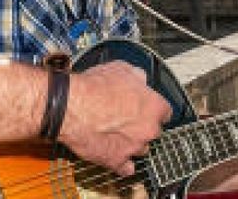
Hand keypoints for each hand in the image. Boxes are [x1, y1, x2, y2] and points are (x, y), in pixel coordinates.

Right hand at [57, 61, 171, 176]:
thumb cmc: (95, 88)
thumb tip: (140, 79)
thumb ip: (137, 76)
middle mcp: (148, 129)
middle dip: (143, 126)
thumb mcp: (121, 69)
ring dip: (133, 143)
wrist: (72, 107)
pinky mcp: (116, 161)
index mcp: (153, 106)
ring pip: (141, 149)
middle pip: (153, 131)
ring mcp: (133, 147)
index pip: (165, 111)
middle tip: (127, 118)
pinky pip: (126, 168)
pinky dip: (123, 164)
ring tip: (118, 135)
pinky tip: (117, 156)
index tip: (147, 107)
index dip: (154, 108)